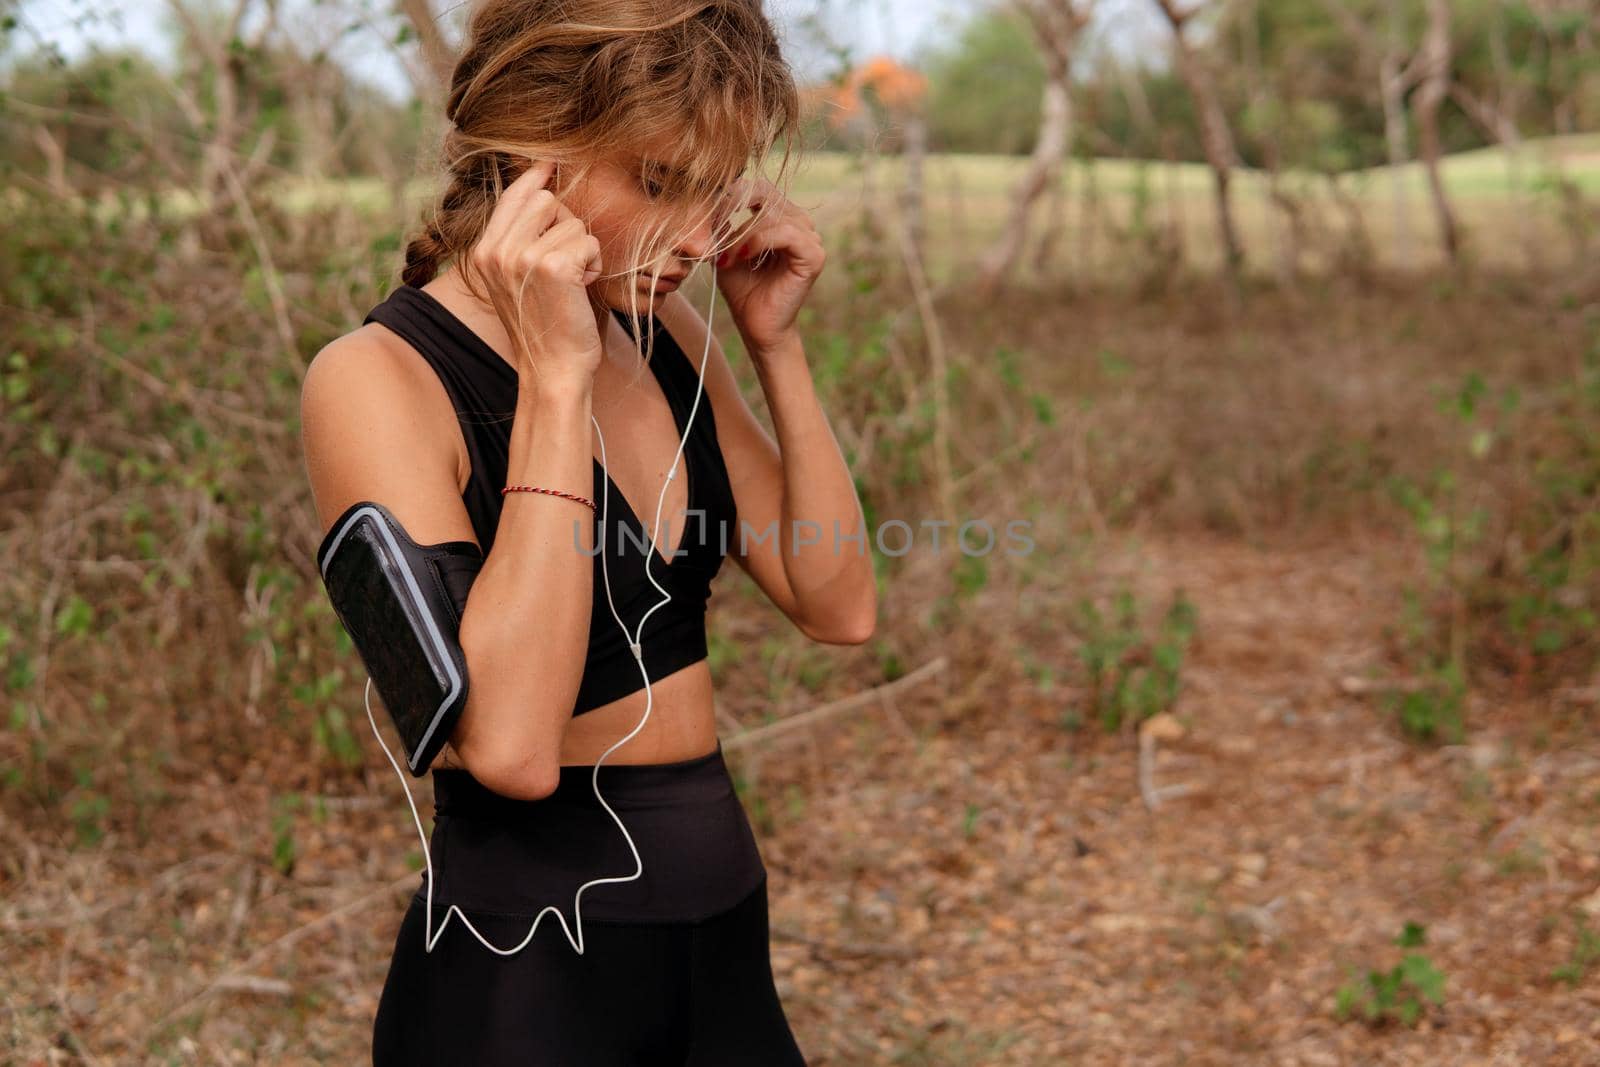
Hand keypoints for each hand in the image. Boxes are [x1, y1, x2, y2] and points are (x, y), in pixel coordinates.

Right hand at [468, 158, 605, 390]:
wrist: (552, 370)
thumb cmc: (544, 327)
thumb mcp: (516, 280)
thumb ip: (519, 239)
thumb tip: (541, 187)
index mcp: (483, 251)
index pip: (512, 195)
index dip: (536, 178)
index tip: (551, 163)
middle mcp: (496, 250)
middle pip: (545, 200)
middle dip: (567, 226)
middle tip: (566, 263)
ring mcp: (521, 257)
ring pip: (571, 221)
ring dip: (582, 250)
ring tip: (571, 282)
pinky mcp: (551, 266)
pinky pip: (587, 242)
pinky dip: (593, 264)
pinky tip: (580, 289)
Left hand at [712, 178, 824, 359]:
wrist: (757, 326)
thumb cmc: (742, 288)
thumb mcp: (725, 247)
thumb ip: (723, 221)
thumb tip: (711, 193)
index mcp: (781, 216)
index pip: (757, 187)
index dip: (729, 197)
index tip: (708, 221)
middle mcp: (799, 222)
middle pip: (764, 194)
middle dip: (732, 212)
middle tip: (713, 235)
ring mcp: (810, 237)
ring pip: (772, 214)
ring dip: (742, 233)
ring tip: (725, 257)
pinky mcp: (814, 255)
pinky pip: (786, 233)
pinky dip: (758, 241)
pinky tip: (741, 256)